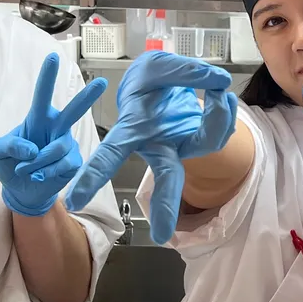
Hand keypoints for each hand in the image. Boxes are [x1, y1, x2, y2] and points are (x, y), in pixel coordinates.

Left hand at [0, 53, 106, 216]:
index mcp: (37, 119)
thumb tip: (31, 148)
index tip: (54, 57)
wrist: (21, 191)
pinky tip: (40, 176)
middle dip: (87, 97)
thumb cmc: (10, 165)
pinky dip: (48, 172)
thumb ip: (8, 145)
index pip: (42, 95)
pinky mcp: (73, 163)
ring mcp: (66, 145)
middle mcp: (56, 128)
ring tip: (26, 170)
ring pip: (58, 147)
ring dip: (38, 162)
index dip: (47, 77)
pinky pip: (64, 165)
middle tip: (102, 82)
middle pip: (73, 111)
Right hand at [64, 51, 237, 242]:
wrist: (167, 85)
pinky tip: (222, 93)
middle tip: (161, 234)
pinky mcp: (205, 138)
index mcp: (133, 129)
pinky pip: (221, 129)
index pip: (111, 154)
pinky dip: (226, 108)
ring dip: (218, 116)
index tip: (76, 201)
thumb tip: (218, 83)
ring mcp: (184, 145)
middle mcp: (159, 144)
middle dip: (164, 204)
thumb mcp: (158, 67)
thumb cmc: (151, 81)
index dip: (94, 175)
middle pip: (165, 177)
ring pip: (206, 144)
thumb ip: (184, 72)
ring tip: (219, 88)